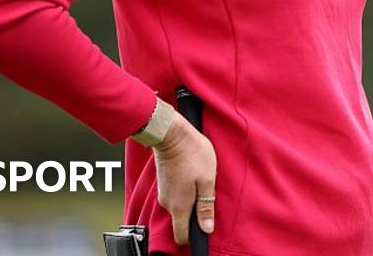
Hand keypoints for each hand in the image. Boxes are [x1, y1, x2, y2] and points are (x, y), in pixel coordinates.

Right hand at [151, 114, 217, 243]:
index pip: (181, 236)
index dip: (193, 238)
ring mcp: (163, 193)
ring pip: (179, 207)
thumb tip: (207, 229)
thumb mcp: (207, 180)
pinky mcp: (163, 183)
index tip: (204, 231)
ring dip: (191, 202)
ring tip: (202, 185)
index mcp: (179, 207)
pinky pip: (175, 196)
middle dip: (195, 217)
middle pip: (180, 222)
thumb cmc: (193, 154)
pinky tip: (193, 179)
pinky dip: (185, 193)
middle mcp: (167, 204)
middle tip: (209, 200)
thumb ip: (206, 206)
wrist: (171, 133)